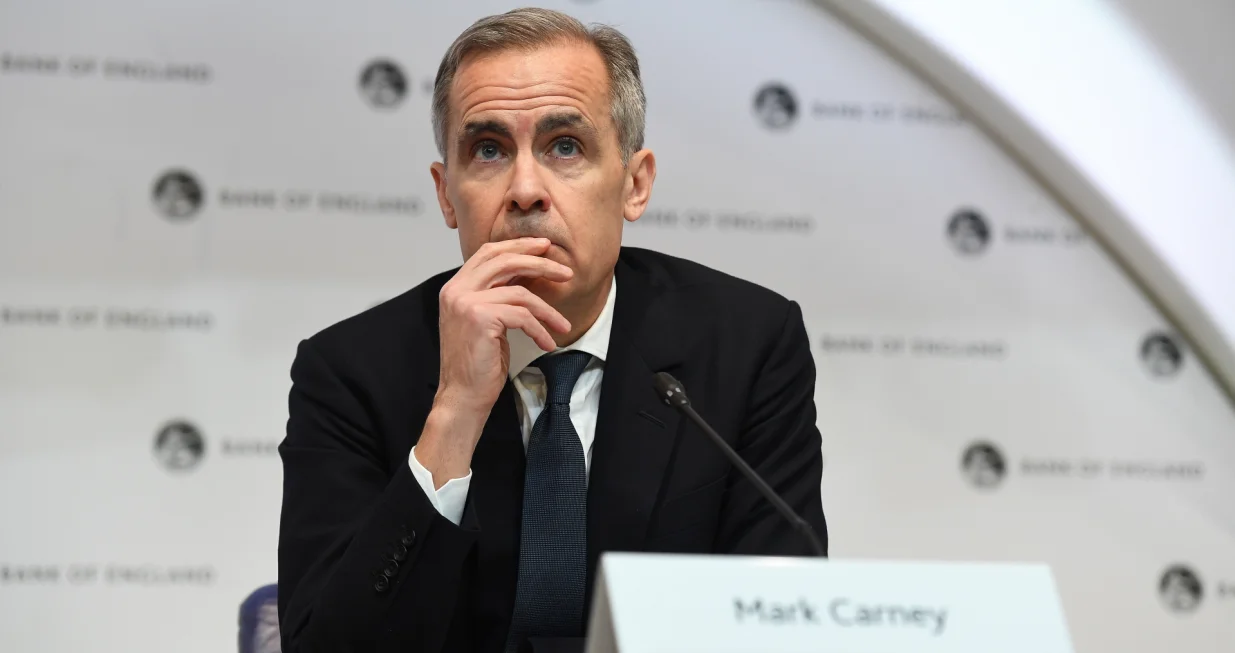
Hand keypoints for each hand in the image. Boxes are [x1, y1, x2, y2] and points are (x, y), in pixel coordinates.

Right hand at [416, 238, 572, 484]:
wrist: (461, 396)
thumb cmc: (477, 364)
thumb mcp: (487, 322)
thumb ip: (498, 296)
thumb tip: (528, 274)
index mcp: (455, 287)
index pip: (488, 253)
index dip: (518, 246)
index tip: (544, 248)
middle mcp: (456, 290)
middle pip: (504, 260)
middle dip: (539, 262)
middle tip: (565, 271)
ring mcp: (465, 302)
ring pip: (519, 291)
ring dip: (547, 309)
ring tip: (563, 325)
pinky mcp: (479, 318)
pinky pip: (522, 316)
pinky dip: (540, 329)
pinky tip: (548, 343)